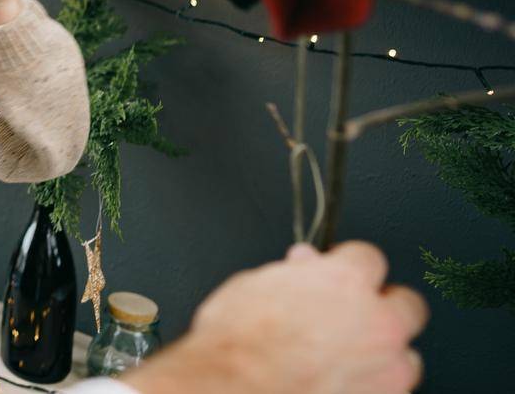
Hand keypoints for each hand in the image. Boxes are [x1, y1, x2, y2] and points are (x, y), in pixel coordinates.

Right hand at [122, 241, 426, 393]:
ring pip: (406, 358)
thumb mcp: (254, 287)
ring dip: (383, 357)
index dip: (348, 265)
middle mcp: (377, 323)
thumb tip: (304, 267)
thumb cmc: (237, 344)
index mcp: (345, 282)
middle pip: (409, 304)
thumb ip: (292, 275)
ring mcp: (386, 371)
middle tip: (353, 316)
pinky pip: (389, 393)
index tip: (338, 274)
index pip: (369, 258)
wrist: (230, 389)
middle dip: (384, 308)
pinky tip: (340, 387)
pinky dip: (369, 389)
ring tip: (346, 362)